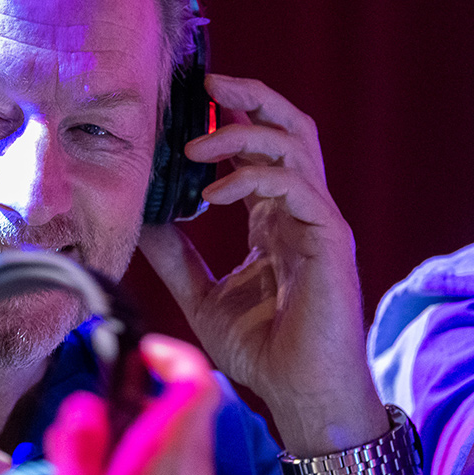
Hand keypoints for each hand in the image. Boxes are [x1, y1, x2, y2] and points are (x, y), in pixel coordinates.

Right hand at [41, 336, 219, 474]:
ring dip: (158, 437)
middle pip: (193, 411)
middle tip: (113, 408)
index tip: (146, 353)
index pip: (195, 380)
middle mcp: (193, 473)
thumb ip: (76, 441)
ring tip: (110, 457)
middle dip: (156, 397)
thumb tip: (86, 409)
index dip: (175, 355)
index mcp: (162, 454)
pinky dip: (163, 472)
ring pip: (190, 448)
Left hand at [141, 73, 386, 454]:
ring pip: (295, 144)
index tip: (188, 102)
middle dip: (251, 96)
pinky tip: (210, 195)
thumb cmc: (263, 349)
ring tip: (194, 144)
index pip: (260, 147)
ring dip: (243, 132)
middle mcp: (302, 209)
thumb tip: (142, 223)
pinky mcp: (330, 239)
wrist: (301, 392)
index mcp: (276, 217)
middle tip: (206, 82)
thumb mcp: (201, 294)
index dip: (230, 117)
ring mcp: (320, 221)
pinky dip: (252, 179)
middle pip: (289, 127)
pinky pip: (296, 187)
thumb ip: (177, 257)